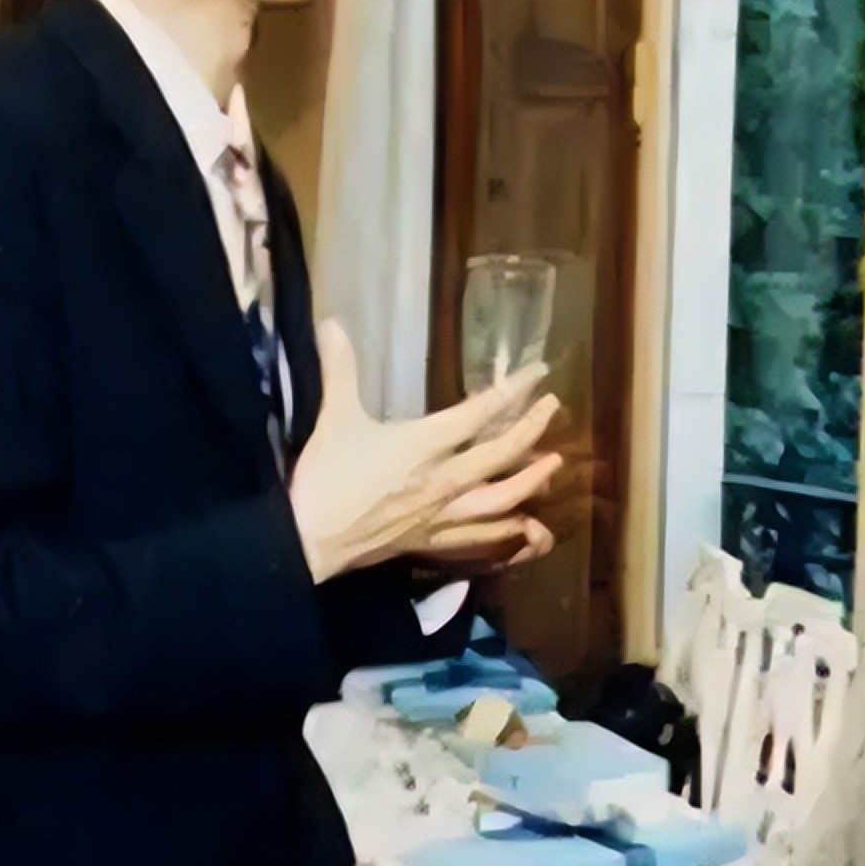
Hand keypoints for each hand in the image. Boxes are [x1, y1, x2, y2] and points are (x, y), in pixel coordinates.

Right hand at [288, 321, 560, 582]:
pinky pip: (483, 538)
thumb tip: (330, 323)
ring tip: (554, 464)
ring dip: (532, 481)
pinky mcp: (434, 542)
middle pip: (502, 454)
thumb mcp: (335, 416)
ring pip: (503, 499)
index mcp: (425, 445)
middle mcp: (445, 480)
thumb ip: (339, 368)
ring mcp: (443, 515)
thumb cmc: (327, 477)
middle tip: (552, 407)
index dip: (514, 391)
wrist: (311, 540)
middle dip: (532, 428)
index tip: (537, 373)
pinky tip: (526, 528)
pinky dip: (510, 533)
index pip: (481, 413)